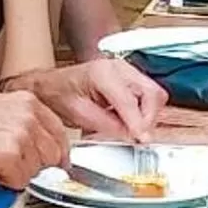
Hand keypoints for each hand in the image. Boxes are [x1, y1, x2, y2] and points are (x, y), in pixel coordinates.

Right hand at [0, 90, 72, 188]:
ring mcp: (21, 135)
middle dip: (35, 165)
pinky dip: (5, 182)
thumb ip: (21, 122)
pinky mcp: (10, 156)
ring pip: (38, 170)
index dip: (54, 152)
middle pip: (54, 154)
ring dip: (18, 173)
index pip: (59, 132)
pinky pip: (20, 182)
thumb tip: (38, 145)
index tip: (50, 163)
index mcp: (27, 101)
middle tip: (9, 165)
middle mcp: (29, 115)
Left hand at [18, 56, 165, 141]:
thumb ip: (108, 125)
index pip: (129, 100)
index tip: (142, 139)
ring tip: (130, 129)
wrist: (52, 86)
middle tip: (138, 137)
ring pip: (155, 94)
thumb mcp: (80, 115)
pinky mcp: (130, 78)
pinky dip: (143, 111)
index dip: (138, 123)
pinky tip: (127, 120)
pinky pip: (148, 96)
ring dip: (147, 115)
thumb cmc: (59, 95)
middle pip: (152, 93)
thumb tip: (131, 135)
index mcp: (102, 73)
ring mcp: (127, 70)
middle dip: (148, 118)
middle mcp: (119, 67)